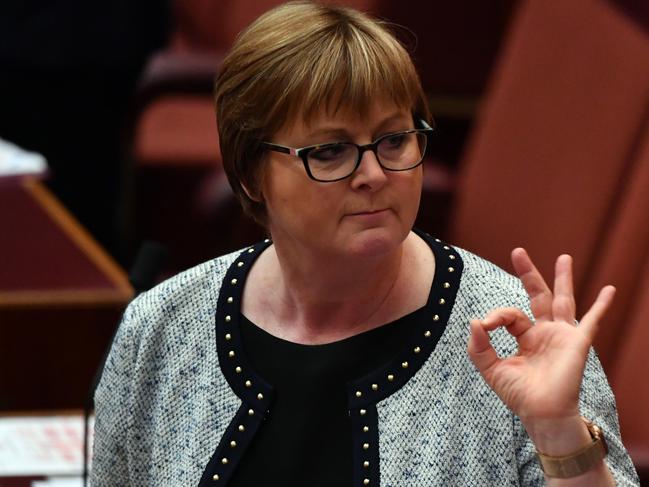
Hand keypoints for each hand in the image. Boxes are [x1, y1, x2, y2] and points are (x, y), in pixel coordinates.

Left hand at [466, 248, 614, 423]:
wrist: (541, 415)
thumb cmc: (519, 395)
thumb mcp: (491, 369)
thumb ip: (479, 346)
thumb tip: (474, 321)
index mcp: (526, 337)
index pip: (510, 314)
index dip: (495, 316)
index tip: (485, 324)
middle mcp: (545, 333)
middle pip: (537, 296)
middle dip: (529, 273)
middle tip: (518, 251)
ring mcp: (562, 336)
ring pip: (563, 300)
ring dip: (563, 279)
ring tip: (563, 257)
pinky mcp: (577, 343)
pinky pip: (592, 321)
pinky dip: (601, 306)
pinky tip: (609, 291)